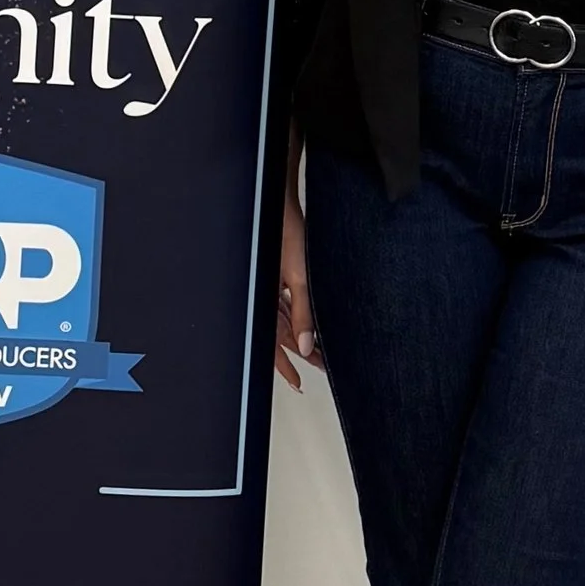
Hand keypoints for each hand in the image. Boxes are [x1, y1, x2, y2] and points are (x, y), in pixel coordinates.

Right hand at [275, 158, 320, 390]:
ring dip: (301, 337)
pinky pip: (286, 305)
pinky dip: (299, 318)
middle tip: (320, 368)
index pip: (273, 343)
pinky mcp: (279, 275)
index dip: (285, 366)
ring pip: (284, 321)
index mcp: (264, 301)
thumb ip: (302, 313)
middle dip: (299, 355)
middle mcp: (265, 297)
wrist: (280, 203)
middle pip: (280, 335)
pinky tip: (310, 323)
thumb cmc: (285, 233)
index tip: (298, 382)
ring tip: (320, 352)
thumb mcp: (300, 277)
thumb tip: (304, 345)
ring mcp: (271, 286)